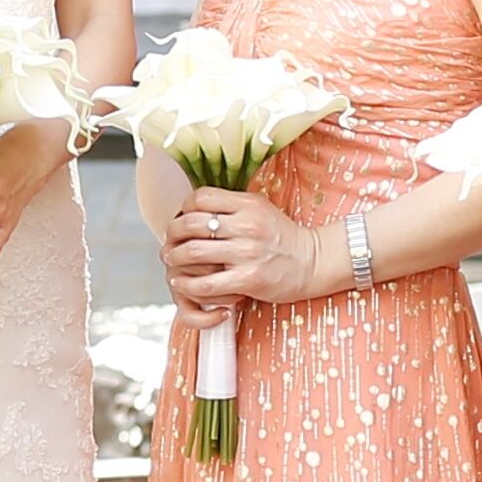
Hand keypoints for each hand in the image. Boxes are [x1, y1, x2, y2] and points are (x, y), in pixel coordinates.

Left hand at [155, 178, 328, 310]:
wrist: (312, 262)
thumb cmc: (282, 237)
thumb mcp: (260, 209)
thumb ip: (231, 205)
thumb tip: (195, 205)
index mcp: (247, 204)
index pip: (201, 197)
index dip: (183, 208)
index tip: (181, 219)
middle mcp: (246, 226)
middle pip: (190, 224)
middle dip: (172, 235)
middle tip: (169, 242)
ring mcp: (247, 253)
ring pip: (193, 252)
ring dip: (174, 258)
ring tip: (171, 261)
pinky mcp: (248, 279)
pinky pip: (206, 283)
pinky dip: (187, 284)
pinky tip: (182, 282)